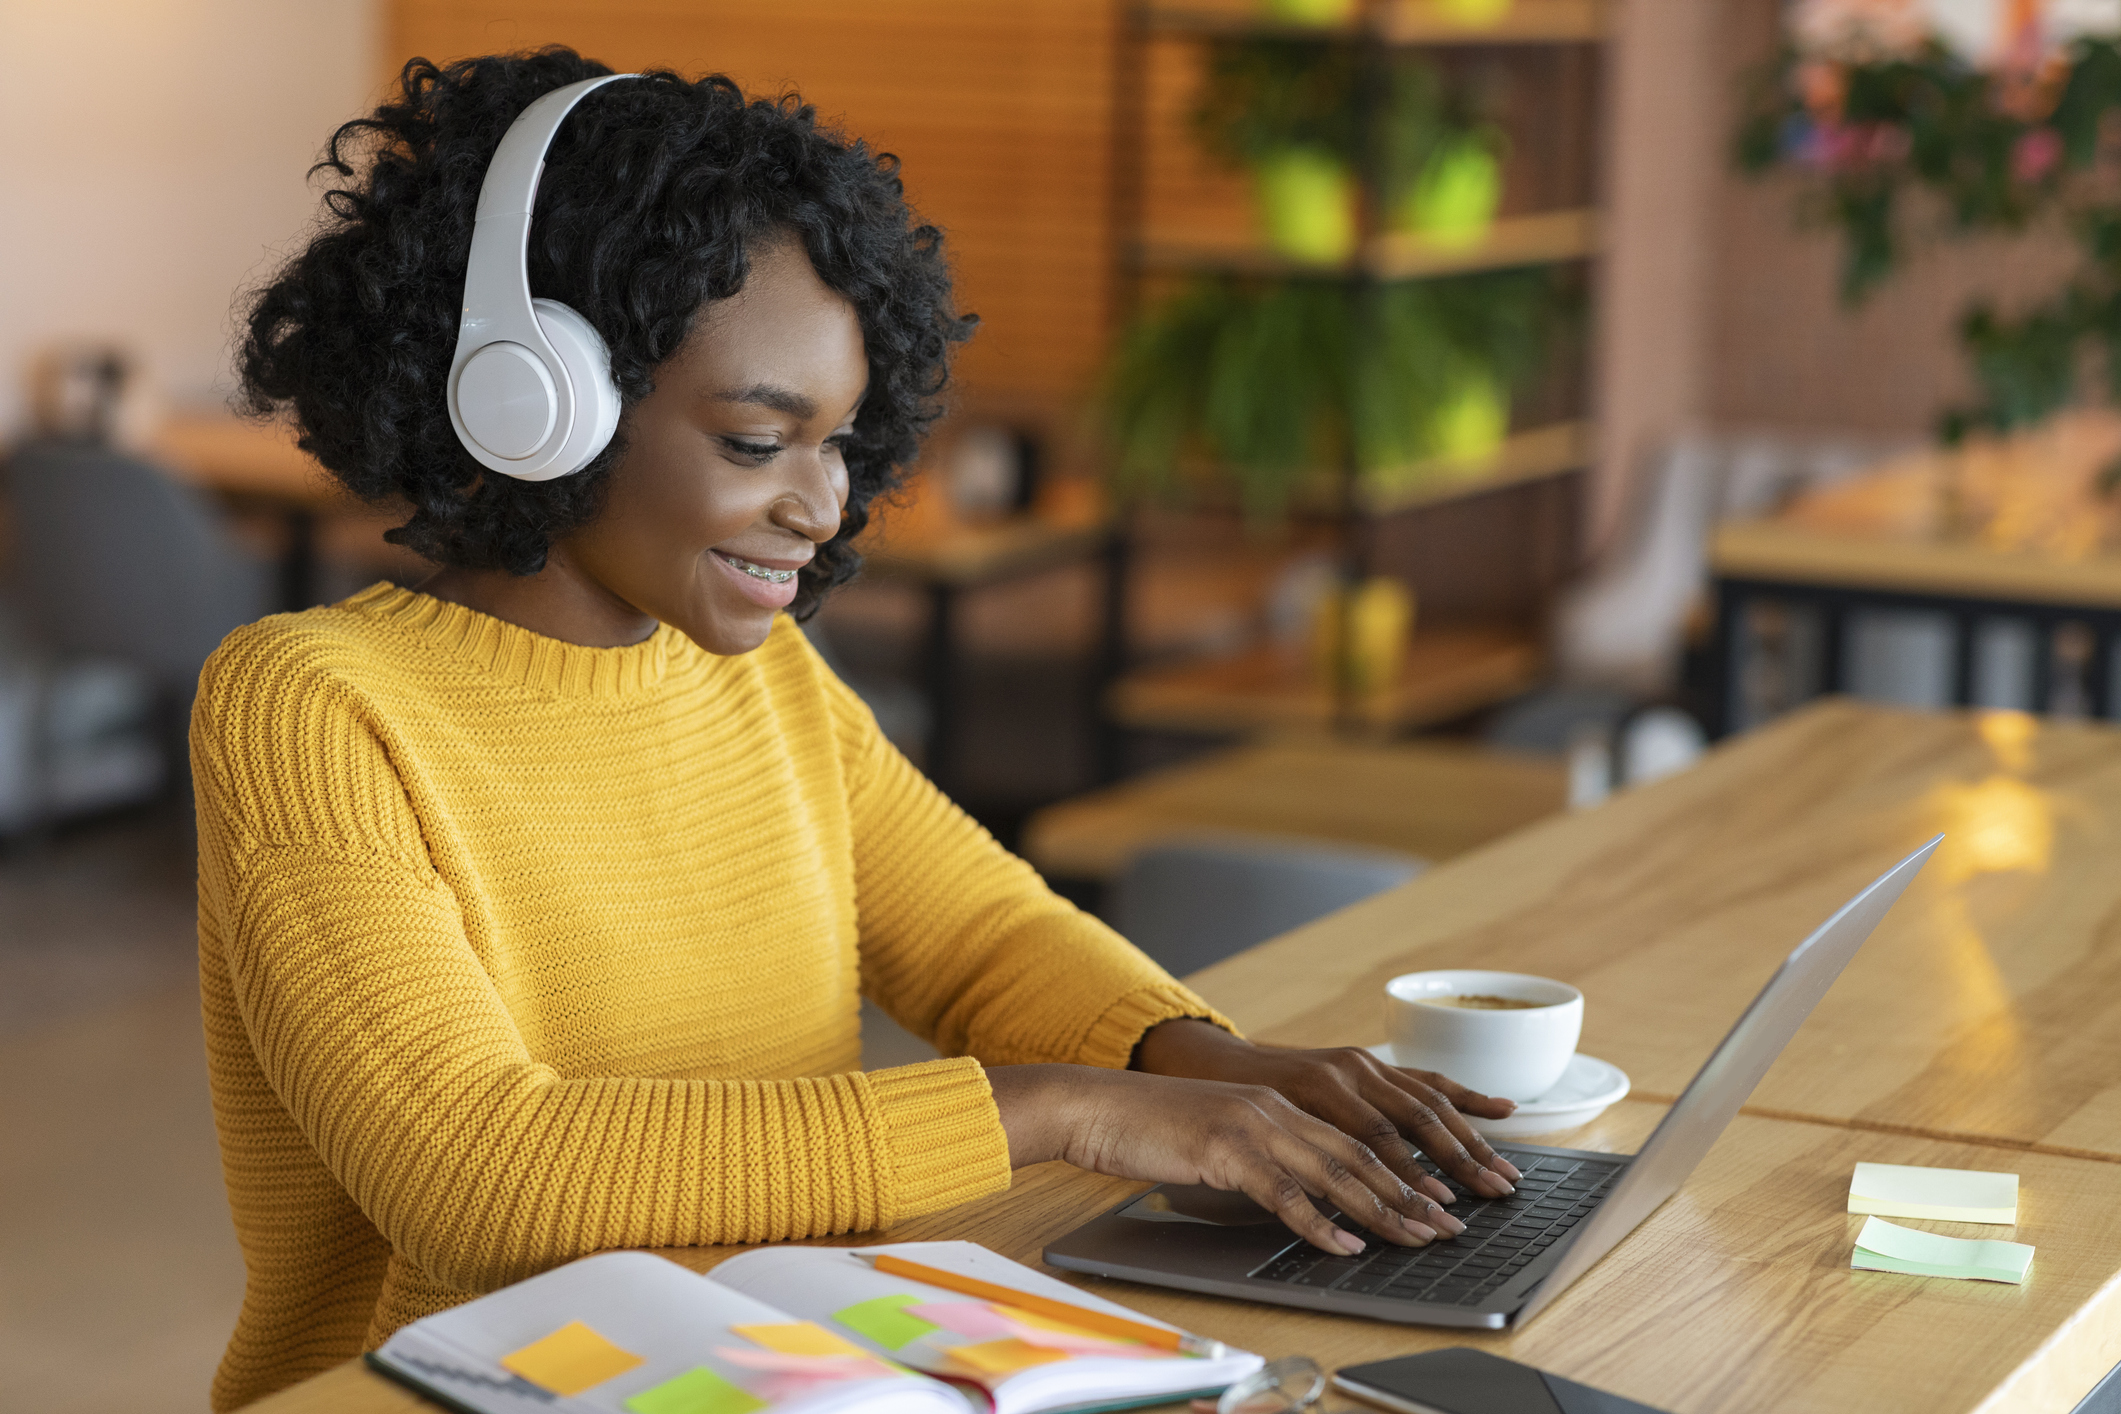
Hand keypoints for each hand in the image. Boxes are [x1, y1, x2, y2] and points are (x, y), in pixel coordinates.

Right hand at [988, 1063, 1454, 1254]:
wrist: (1097, 1106)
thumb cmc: (1154, 1127)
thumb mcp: (1223, 1137)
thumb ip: (1268, 1157)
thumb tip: (1310, 1197)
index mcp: (1282, 1102)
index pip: (1360, 1135)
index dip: (1407, 1167)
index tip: (1445, 1197)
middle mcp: (1277, 1107)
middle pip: (1363, 1151)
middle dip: (1413, 1191)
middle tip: (1451, 1225)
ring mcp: (1252, 1124)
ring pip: (1334, 1169)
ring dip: (1382, 1208)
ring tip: (1418, 1237)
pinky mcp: (1223, 1148)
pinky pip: (1281, 1191)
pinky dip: (1317, 1221)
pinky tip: (1343, 1244)